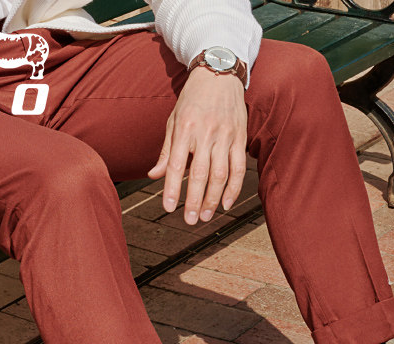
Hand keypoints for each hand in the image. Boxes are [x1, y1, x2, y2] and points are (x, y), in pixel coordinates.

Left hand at [148, 66, 246, 224]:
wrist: (219, 72)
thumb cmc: (192, 99)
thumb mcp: (174, 120)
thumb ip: (166, 151)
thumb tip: (154, 176)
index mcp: (185, 128)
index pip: (177, 165)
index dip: (173, 189)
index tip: (169, 208)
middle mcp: (206, 133)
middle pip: (201, 174)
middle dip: (194, 200)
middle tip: (189, 220)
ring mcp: (225, 136)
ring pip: (221, 174)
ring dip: (213, 199)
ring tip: (205, 216)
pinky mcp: (240, 138)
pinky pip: (239, 168)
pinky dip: (234, 188)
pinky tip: (227, 204)